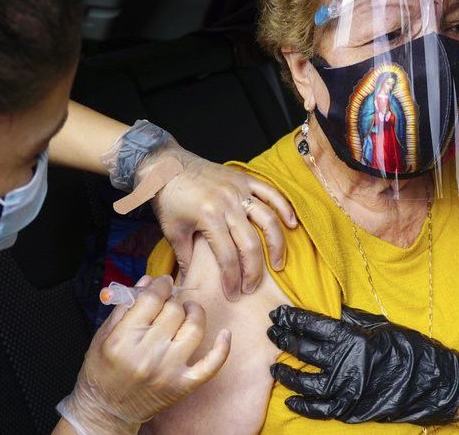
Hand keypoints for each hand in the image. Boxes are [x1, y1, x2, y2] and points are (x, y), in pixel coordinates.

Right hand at [57, 276, 230, 434]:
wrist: (106, 410)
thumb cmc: (101, 371)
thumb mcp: (104, 335)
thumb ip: (125, 306)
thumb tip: (148, 281)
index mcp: (123, 339)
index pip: (152, 299)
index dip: (160, 285)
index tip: (163, 283)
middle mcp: (147, 355)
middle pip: (173, 311)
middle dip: (172, 301)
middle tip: (168, 303)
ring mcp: (168, 371)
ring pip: (194, 328)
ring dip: (195, 313)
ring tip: (189, 311)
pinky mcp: (183, 385)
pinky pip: (211, 364)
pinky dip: (222, 347)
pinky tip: (225, 334)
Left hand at [144, 147, 297, 300]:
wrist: (166, 165)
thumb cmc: (168, 198)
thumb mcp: (172, 231)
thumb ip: (186, 257)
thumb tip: (190, 281)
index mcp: (209, 216)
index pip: (226, 256)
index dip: (231, 279)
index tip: (233, 293)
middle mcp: (228, 203)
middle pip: (250, 243)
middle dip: (253, 271)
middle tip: (251, 287)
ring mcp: (239, 189)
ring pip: (267, 219)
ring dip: (276, 245)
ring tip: (278, 264)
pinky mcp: (244, 179)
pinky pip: (270, 192)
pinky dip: (284, 207)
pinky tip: (292, 224)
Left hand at [266, 305, 458, 425]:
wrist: (434, 384)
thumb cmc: (410, 350)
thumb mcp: (381, 326)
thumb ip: (352, 320)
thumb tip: (331, 310)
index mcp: (351, 338)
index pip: (311, 325)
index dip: (291, 319)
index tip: (278, 314)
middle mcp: (344, 363)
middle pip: (302, 350)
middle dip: (283, 339)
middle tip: (271, 333)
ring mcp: (345, 389)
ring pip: (303, 382)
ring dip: (285, 374)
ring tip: (274, 367)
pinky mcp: (349, 409)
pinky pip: (318, 409)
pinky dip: (302, 404)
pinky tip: (290, 398)